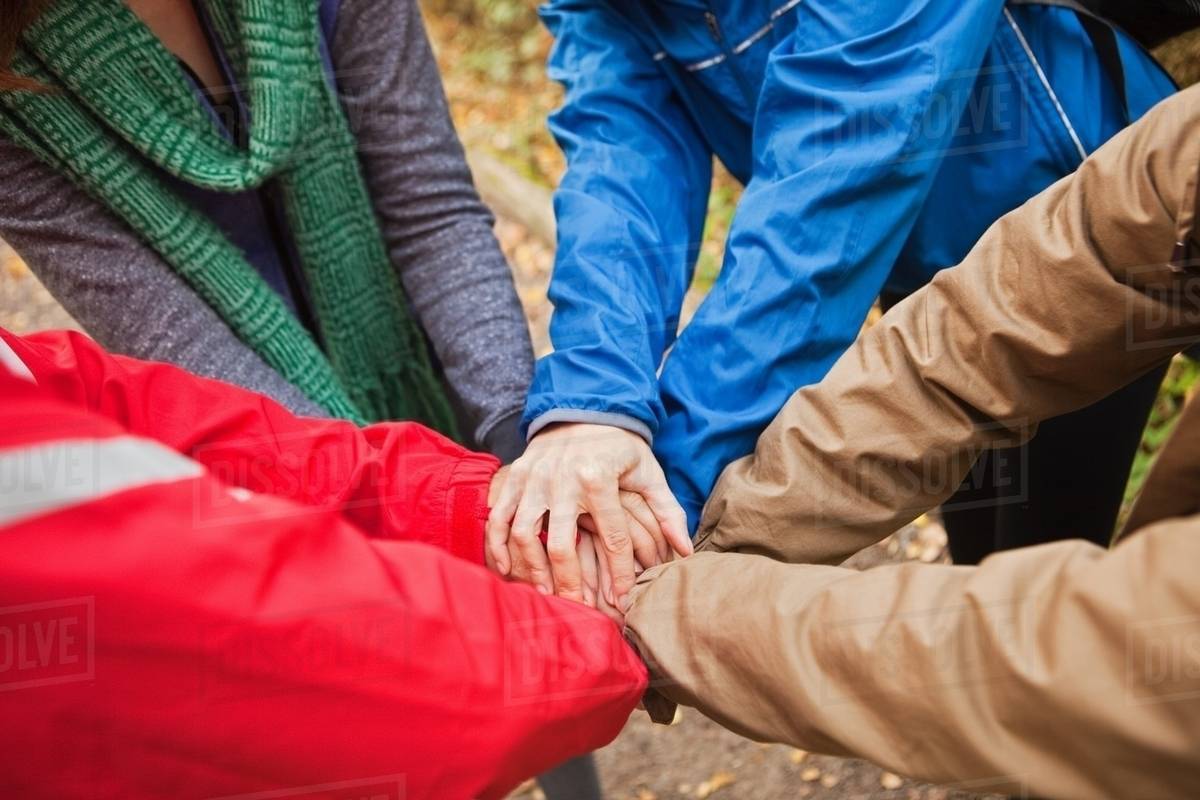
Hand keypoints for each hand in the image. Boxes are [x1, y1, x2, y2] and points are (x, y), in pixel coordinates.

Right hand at [486, 423, 690, 608]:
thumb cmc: (620, 448)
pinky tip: (507, 569)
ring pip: (525, 534)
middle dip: (570, 583)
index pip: (612, 537)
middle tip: (577, 611)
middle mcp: (562, 480)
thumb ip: (667, 511)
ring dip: (533, 569)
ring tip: (545, 595)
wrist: (582, 409)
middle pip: (563, 545)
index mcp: (599, 479)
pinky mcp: (515, 477)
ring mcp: (534, 479)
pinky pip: (499, 517)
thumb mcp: (648, 473)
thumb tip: (686, 550)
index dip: (620, 573)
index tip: (623, 602)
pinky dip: (499, 545)